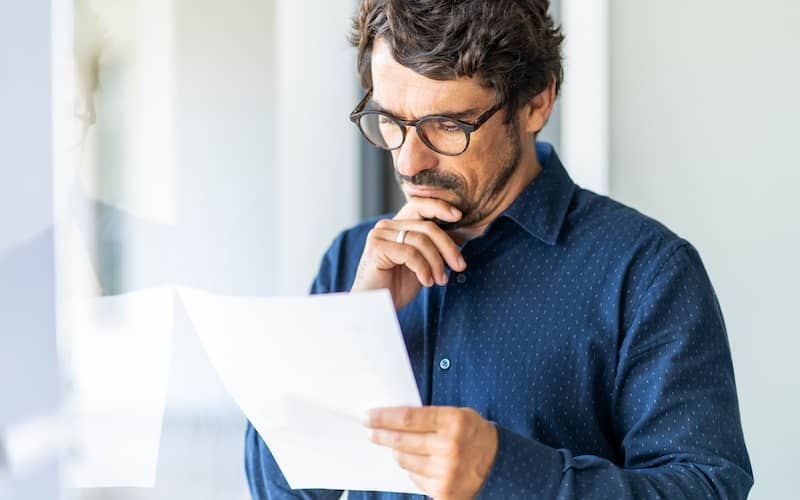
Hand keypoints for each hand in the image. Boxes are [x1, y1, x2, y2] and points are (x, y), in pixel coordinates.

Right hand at [351, 197, 466, 309]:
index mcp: (397, 225)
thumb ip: (432, 248)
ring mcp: (379, 235)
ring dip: (437, 263)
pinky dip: (423, 269)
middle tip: (460, 266)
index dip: (440, 207)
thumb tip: (458, 238)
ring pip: (421, 241)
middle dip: (448, 247)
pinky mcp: (377, 248)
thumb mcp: (421, 264)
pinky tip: (426, 282)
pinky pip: (411, 254)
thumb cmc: (396, 287)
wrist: (373, 308)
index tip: (459, 217)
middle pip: (427, 227)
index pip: (419, 206)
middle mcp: (386, 226)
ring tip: (440, 281)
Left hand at [363, 406, 497, 499]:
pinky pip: (414, 477)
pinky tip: (422, 462)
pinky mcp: (443, 491)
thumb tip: (392, 418)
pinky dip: (413, 469)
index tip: (369, 417)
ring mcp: (446, 472)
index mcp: (453, 422)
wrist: (499, 465)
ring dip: (397, 452)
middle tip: (371, 431)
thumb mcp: (458, 415)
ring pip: (404, 460)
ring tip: (399, 447)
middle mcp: (449, 447)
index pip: (408, 419)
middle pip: (401, 441)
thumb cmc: (473, 434)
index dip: (384, 418)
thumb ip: (429, 416)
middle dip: (381, 435)